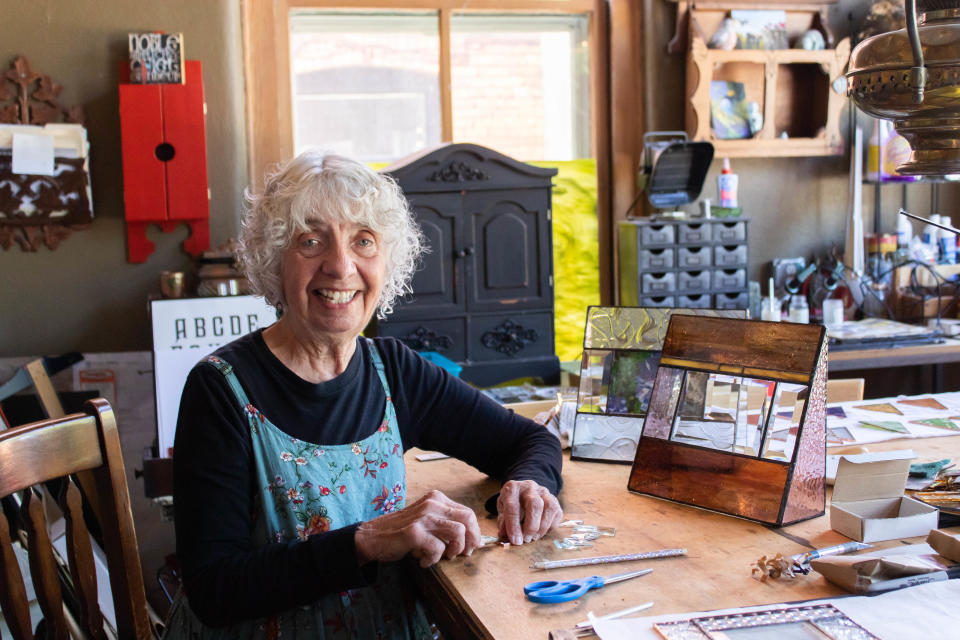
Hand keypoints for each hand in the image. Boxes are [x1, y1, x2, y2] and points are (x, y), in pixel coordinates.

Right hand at [355, 490, 481, 567]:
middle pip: (468, 519)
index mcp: (436, 498)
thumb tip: (472, 538)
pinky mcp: (414, 532)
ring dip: (454, 550)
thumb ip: (445, 523)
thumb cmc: (401, 531)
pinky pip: (438, 548)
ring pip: (457, 532)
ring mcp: (423, 517)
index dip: (474, 531)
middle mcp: (432, 504)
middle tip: (463, 553)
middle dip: (470, 540)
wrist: (371, 537)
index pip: (467, 512)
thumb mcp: (426, 519)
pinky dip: (433, 559)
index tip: (472, 545)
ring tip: (443, 556)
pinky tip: (424, 561)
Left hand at [497, 479, 562, 545]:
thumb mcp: (502, 510)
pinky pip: (556, 513)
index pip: (513, 507)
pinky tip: (541, 532)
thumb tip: (506, 537)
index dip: (514, 526)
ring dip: (542, 527)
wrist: (524, 491)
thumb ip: (503, 522)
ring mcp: (543, 491)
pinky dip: (550, 526)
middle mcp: (529, 487)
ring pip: (549, 507)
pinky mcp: (554, 498)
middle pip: (534, 504)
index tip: (515, 541)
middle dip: (531, 526)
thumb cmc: (512, 503)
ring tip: (534, 538)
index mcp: (512, 488)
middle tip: (526, 539)